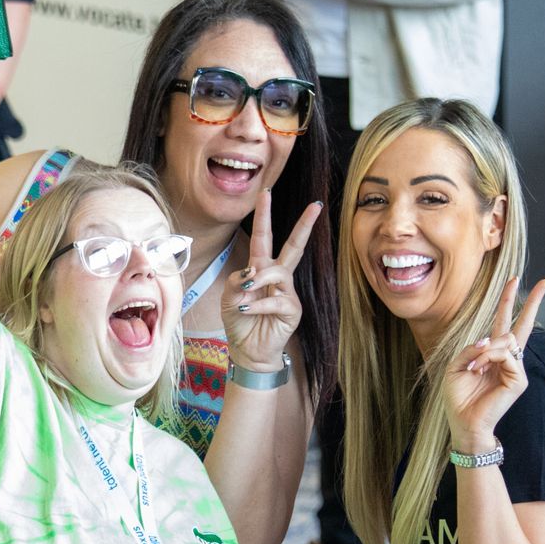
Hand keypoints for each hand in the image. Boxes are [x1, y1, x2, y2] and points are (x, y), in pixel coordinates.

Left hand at [222, 194, 320, 376]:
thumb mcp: (228, 297)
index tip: (267, 193)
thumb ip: (236, 279)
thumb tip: (252, 270)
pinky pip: (277, 299)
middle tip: (316, 204)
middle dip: (304, 225)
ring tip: (246, 293)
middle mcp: (277, 276)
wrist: (247, 350)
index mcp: (260, 267)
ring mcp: (288, 292)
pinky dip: (259, 303)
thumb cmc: (239, 321)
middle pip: (294, 246)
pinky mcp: (292, 309)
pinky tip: (247, 309)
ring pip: (279, 272)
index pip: (264, 237)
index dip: (265, 215)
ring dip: (259, 279)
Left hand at [443, 276, 544, 453]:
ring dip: (484, 350)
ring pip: (506, 340)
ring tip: (473, 368)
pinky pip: (505, 355)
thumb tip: (491, 339)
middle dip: (533, 300)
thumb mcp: (456, 365)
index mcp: (492, 353)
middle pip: (523, 324)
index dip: (509, 300)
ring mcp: (516, 368)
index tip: (515, 279)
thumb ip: (472, 348)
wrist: (464, 423)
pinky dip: (488, 358)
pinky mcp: (519, 380)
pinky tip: (479, 370)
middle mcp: (507, 358)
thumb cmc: (459, 397)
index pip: (505, 322)